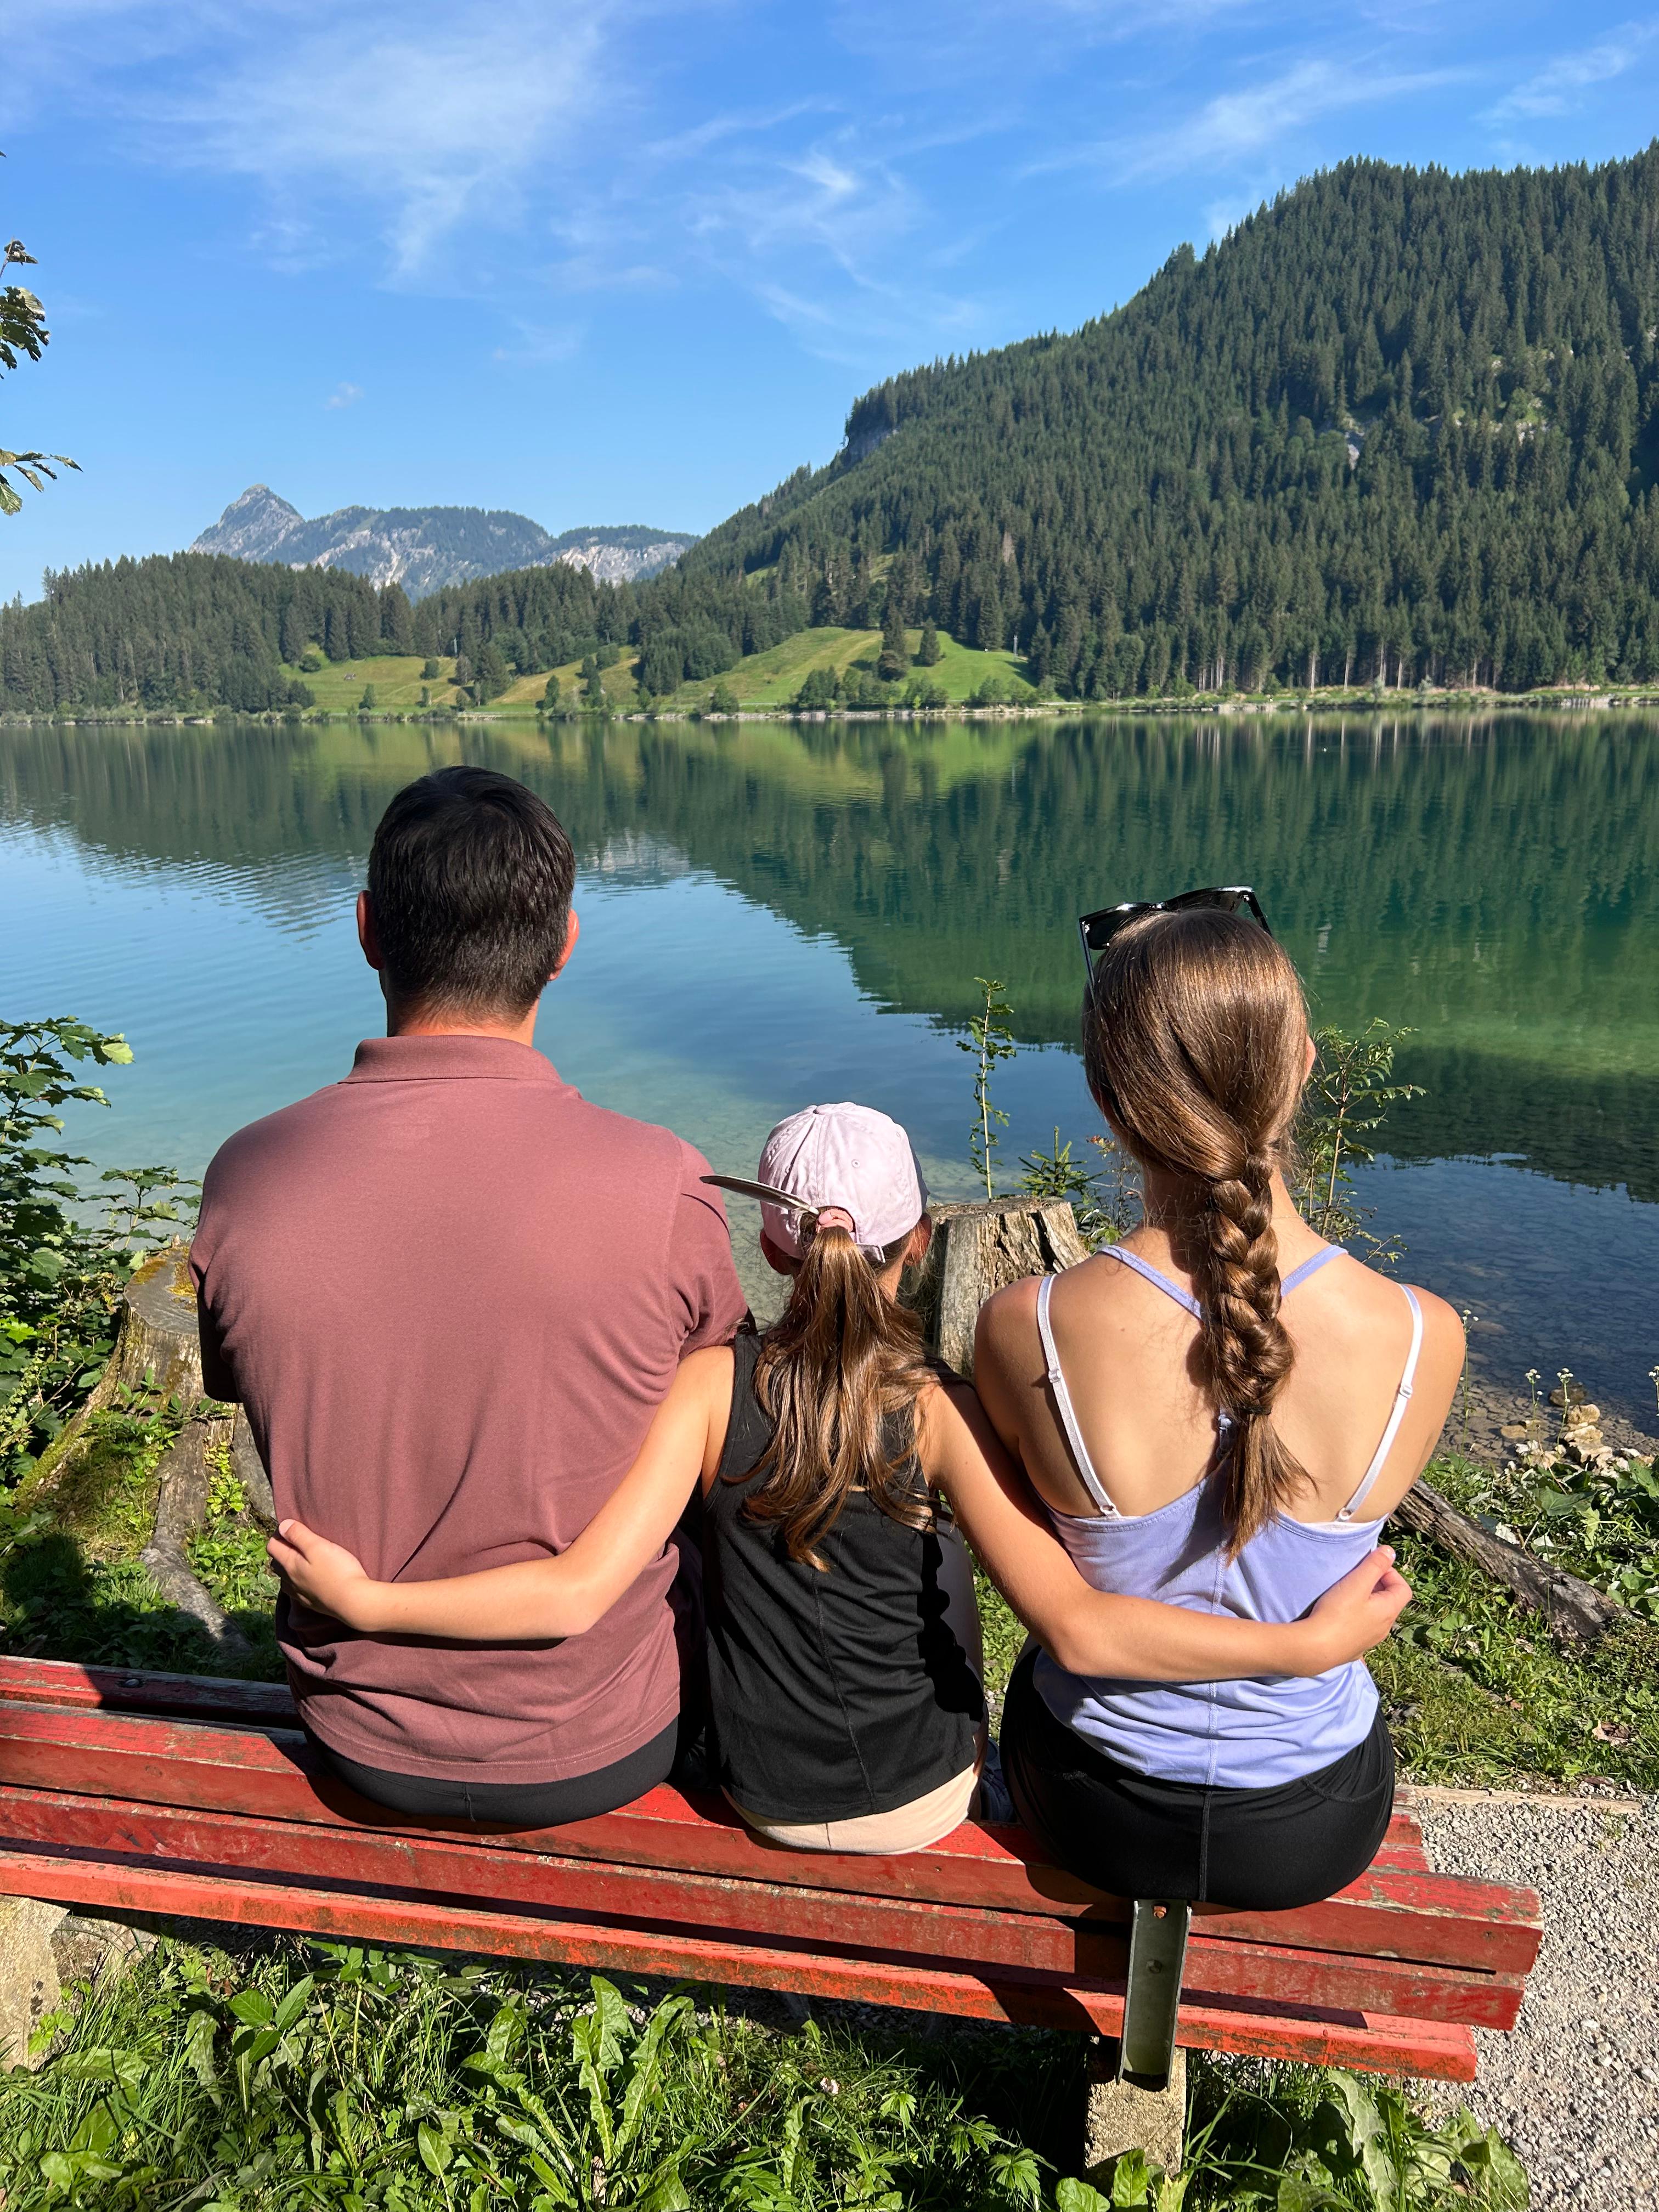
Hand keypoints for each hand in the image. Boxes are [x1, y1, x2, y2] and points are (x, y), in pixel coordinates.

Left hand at [266, 1519, 379, 1629]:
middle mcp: (289, 1580)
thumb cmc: (337, 1570)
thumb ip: (299, 1535)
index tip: (293, 1528)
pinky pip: (296, 1589)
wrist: (353, 1601)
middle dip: (283, 1550)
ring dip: (290, 1567)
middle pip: (276, 1562)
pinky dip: (298, 1580)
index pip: (272, 1546)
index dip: (279, 1534)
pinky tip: (310, 1578)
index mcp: (289, 1564)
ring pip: (285, 1578)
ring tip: (305, 1559)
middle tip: (300, 1541)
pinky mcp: (310, 1603)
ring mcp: (299, 1593)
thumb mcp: (318, 1546)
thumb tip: (283, 1526)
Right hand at [1305, 1546, 1411, 1668]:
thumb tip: (1390, 1552)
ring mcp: (1370, 1640)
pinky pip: (1361, 1628)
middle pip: (1389, 1601)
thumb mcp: (1357, 1583)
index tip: (1369, 1568)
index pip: (1403, 1588)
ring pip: (1375, 1615)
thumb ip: (1374, 1565)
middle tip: (1356, 1578)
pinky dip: (1356, 1617)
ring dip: (1366, 1601)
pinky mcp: (1354, 1648)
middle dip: (1376, 1585)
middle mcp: (1384, 1628)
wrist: (1315, 1648)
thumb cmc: (1337, 1613)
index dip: (1390, 1573)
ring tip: (1345, 1595)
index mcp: (1388, 1611)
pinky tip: (1339, 1615)